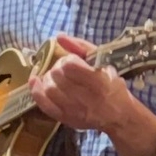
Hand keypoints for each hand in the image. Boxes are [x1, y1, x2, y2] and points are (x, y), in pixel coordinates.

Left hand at [31, 34, 155, 155]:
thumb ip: (81, 47)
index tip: (72, 61)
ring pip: (49, 90)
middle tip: (62, 70)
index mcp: (99, 81)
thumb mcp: (102, 61)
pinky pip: (45, 105)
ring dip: (47, 79)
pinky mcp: (66, 119)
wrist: (118, 114)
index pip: (70, 65)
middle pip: (57, 76)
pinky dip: (37, 92)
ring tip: (53, 77)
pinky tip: (36, 83)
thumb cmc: (111, 85)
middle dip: (56, 68)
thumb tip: (59, 36)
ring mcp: (75, 110)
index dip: (67, 60)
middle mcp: (87, 97)